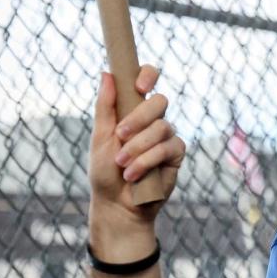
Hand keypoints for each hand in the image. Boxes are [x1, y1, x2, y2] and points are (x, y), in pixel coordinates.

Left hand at [88, 66, 185, 258]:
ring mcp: (167, 136)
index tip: (139, 87)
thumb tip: (106, 73)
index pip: (148, 79)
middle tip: (120, 136)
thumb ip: (105, 107)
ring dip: (138, 147)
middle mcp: (153, 120)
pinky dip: (147, 161)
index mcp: (133, 109)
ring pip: (162, 127)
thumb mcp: (100, 137)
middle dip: (139, 118)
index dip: (148, 76)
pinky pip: (167, 148)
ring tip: (123, 164)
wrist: (116, 204)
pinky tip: (133, 174)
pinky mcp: (176, 154)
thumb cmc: (105, 172)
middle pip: (159, 101)